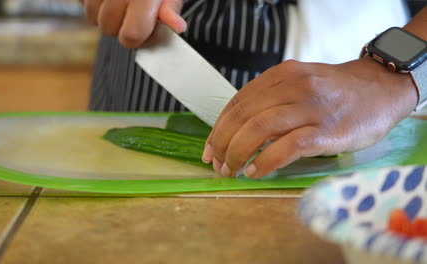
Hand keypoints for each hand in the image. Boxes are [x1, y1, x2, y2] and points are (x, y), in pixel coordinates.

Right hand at [80, 0, 185, 47]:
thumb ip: (171, 8)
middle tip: (131, 12)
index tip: (143, 29)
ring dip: (104, 14)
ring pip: (91, 17)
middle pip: (108, 28)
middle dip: (119, 26)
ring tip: (119, 1)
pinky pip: (81, 2)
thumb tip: (177, 26)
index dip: (137, 38)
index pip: (131, 35)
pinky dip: (93, 2)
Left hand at [202, 58, 417, 178]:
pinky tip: (255, 171)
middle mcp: (292, 86)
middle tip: (216, 163)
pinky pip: (287, 147)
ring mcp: (310, 108)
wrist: (380, 89)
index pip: (238, 102)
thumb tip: (237, 131)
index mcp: (281, 75)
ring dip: (237, 153)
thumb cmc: (335, 92)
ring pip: (259, 129)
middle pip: (243, 115)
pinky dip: (265, 161)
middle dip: (222, 143)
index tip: (209, 148)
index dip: (218, 128)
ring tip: (231, 170)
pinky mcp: (326, 130)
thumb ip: (271, 100)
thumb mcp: (298, 84)